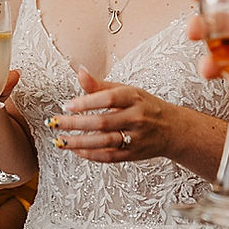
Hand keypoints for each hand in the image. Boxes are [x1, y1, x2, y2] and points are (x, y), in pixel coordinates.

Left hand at [46, 67, 177, 162]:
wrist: (173, 129)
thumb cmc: (145, 106)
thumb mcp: (127, 91)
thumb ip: (100, 86)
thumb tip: (80, 72)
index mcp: (134, 98)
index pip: (108, 98)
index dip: (86, 102)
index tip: (67, 105)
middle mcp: (136, 118)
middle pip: (102, 122)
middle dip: (75, 123)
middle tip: (55, 123)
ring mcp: (135, 138)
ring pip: (104, 142)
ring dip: (79, 142)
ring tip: (60, 140)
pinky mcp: (133, 154)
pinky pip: (109, 156)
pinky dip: (90, 155)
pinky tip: (75, 150)